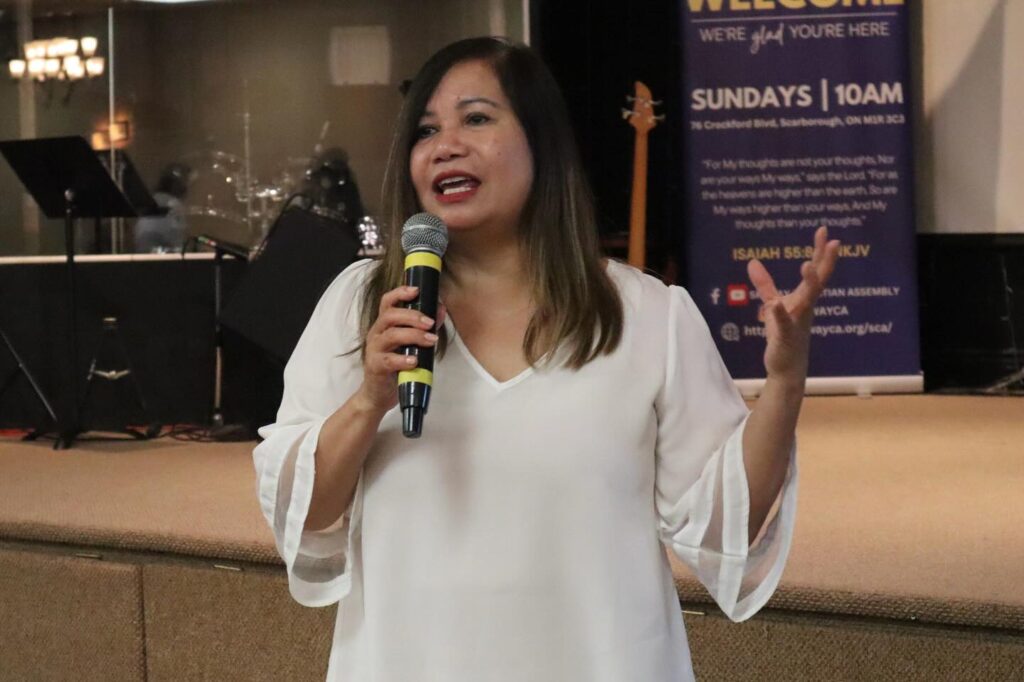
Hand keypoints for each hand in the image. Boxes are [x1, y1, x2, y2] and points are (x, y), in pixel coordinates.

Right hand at [354, 286, 445, 413]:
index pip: (387, 302)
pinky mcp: (376, 367)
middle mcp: (377, 334)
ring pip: (391, 335)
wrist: (378, 394)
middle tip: (430, 322)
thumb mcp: (411, 345)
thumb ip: (424, 328)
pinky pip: (388, 360)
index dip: (400, 293)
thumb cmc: (396, 367)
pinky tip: (415, 361)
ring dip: (414, 335)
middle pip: (390, 316)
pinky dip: (403, 359)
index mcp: (384, 325)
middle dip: (413, 316)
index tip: (416, 290)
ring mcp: (374, 350)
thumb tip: (440, 310)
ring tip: (431, 340)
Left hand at [746, 226, 840, 384]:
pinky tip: (777, 305)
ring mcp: (798, 321)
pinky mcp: (787, 336)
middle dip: (825, 261)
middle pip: (819, 281)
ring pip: (807, 300)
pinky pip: (785, 324)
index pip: (816, 270)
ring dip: (809, 283)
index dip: (820, 251)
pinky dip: (781, 314)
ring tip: (807, 264)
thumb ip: (765, 284)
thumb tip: (752, 262)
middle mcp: (806, 307)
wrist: (787, 366)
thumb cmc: (784, 334)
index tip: (824, 231)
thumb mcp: (773, 304)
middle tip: (834, 241)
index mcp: (804, 298)